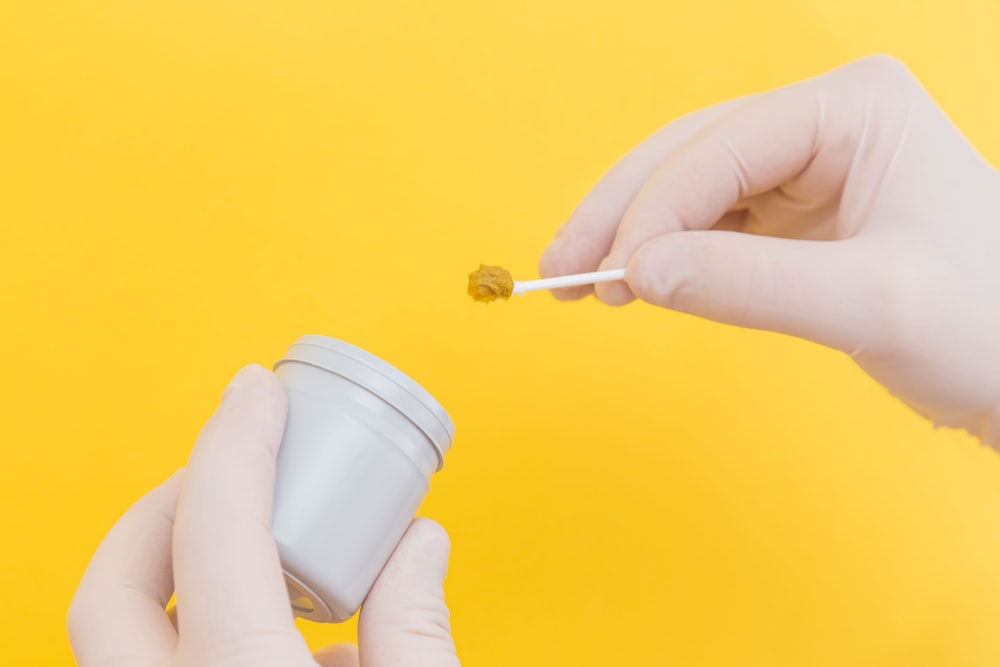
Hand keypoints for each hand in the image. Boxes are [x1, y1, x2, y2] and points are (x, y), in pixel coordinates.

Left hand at [68, 365, 459, 666]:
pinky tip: (284, 640)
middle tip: (225, 470)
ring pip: (118, 640)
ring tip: (254, 549)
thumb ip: (415, 626)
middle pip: (112, 591)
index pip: (216, 533)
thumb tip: (418, 544)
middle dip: (163, 508)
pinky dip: (202, 640)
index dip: (236, 443)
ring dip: (175, 578)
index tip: (257, 392)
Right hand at [540, 55, 999, 445]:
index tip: (610, 275)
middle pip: (689, 155)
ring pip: (689, 188)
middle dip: (622, 214)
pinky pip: (710, 224)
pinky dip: (666, 254)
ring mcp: (806, 168)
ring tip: (583, 284)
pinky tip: (633, 282)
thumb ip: (747, 283)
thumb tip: (637, 271)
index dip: (654, 211)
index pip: (721, 148)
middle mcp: (824, 123)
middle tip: (560, 270)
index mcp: (854, 107)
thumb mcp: (868, 302)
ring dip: (633, 234)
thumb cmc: (985, 325)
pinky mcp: (795, 215)